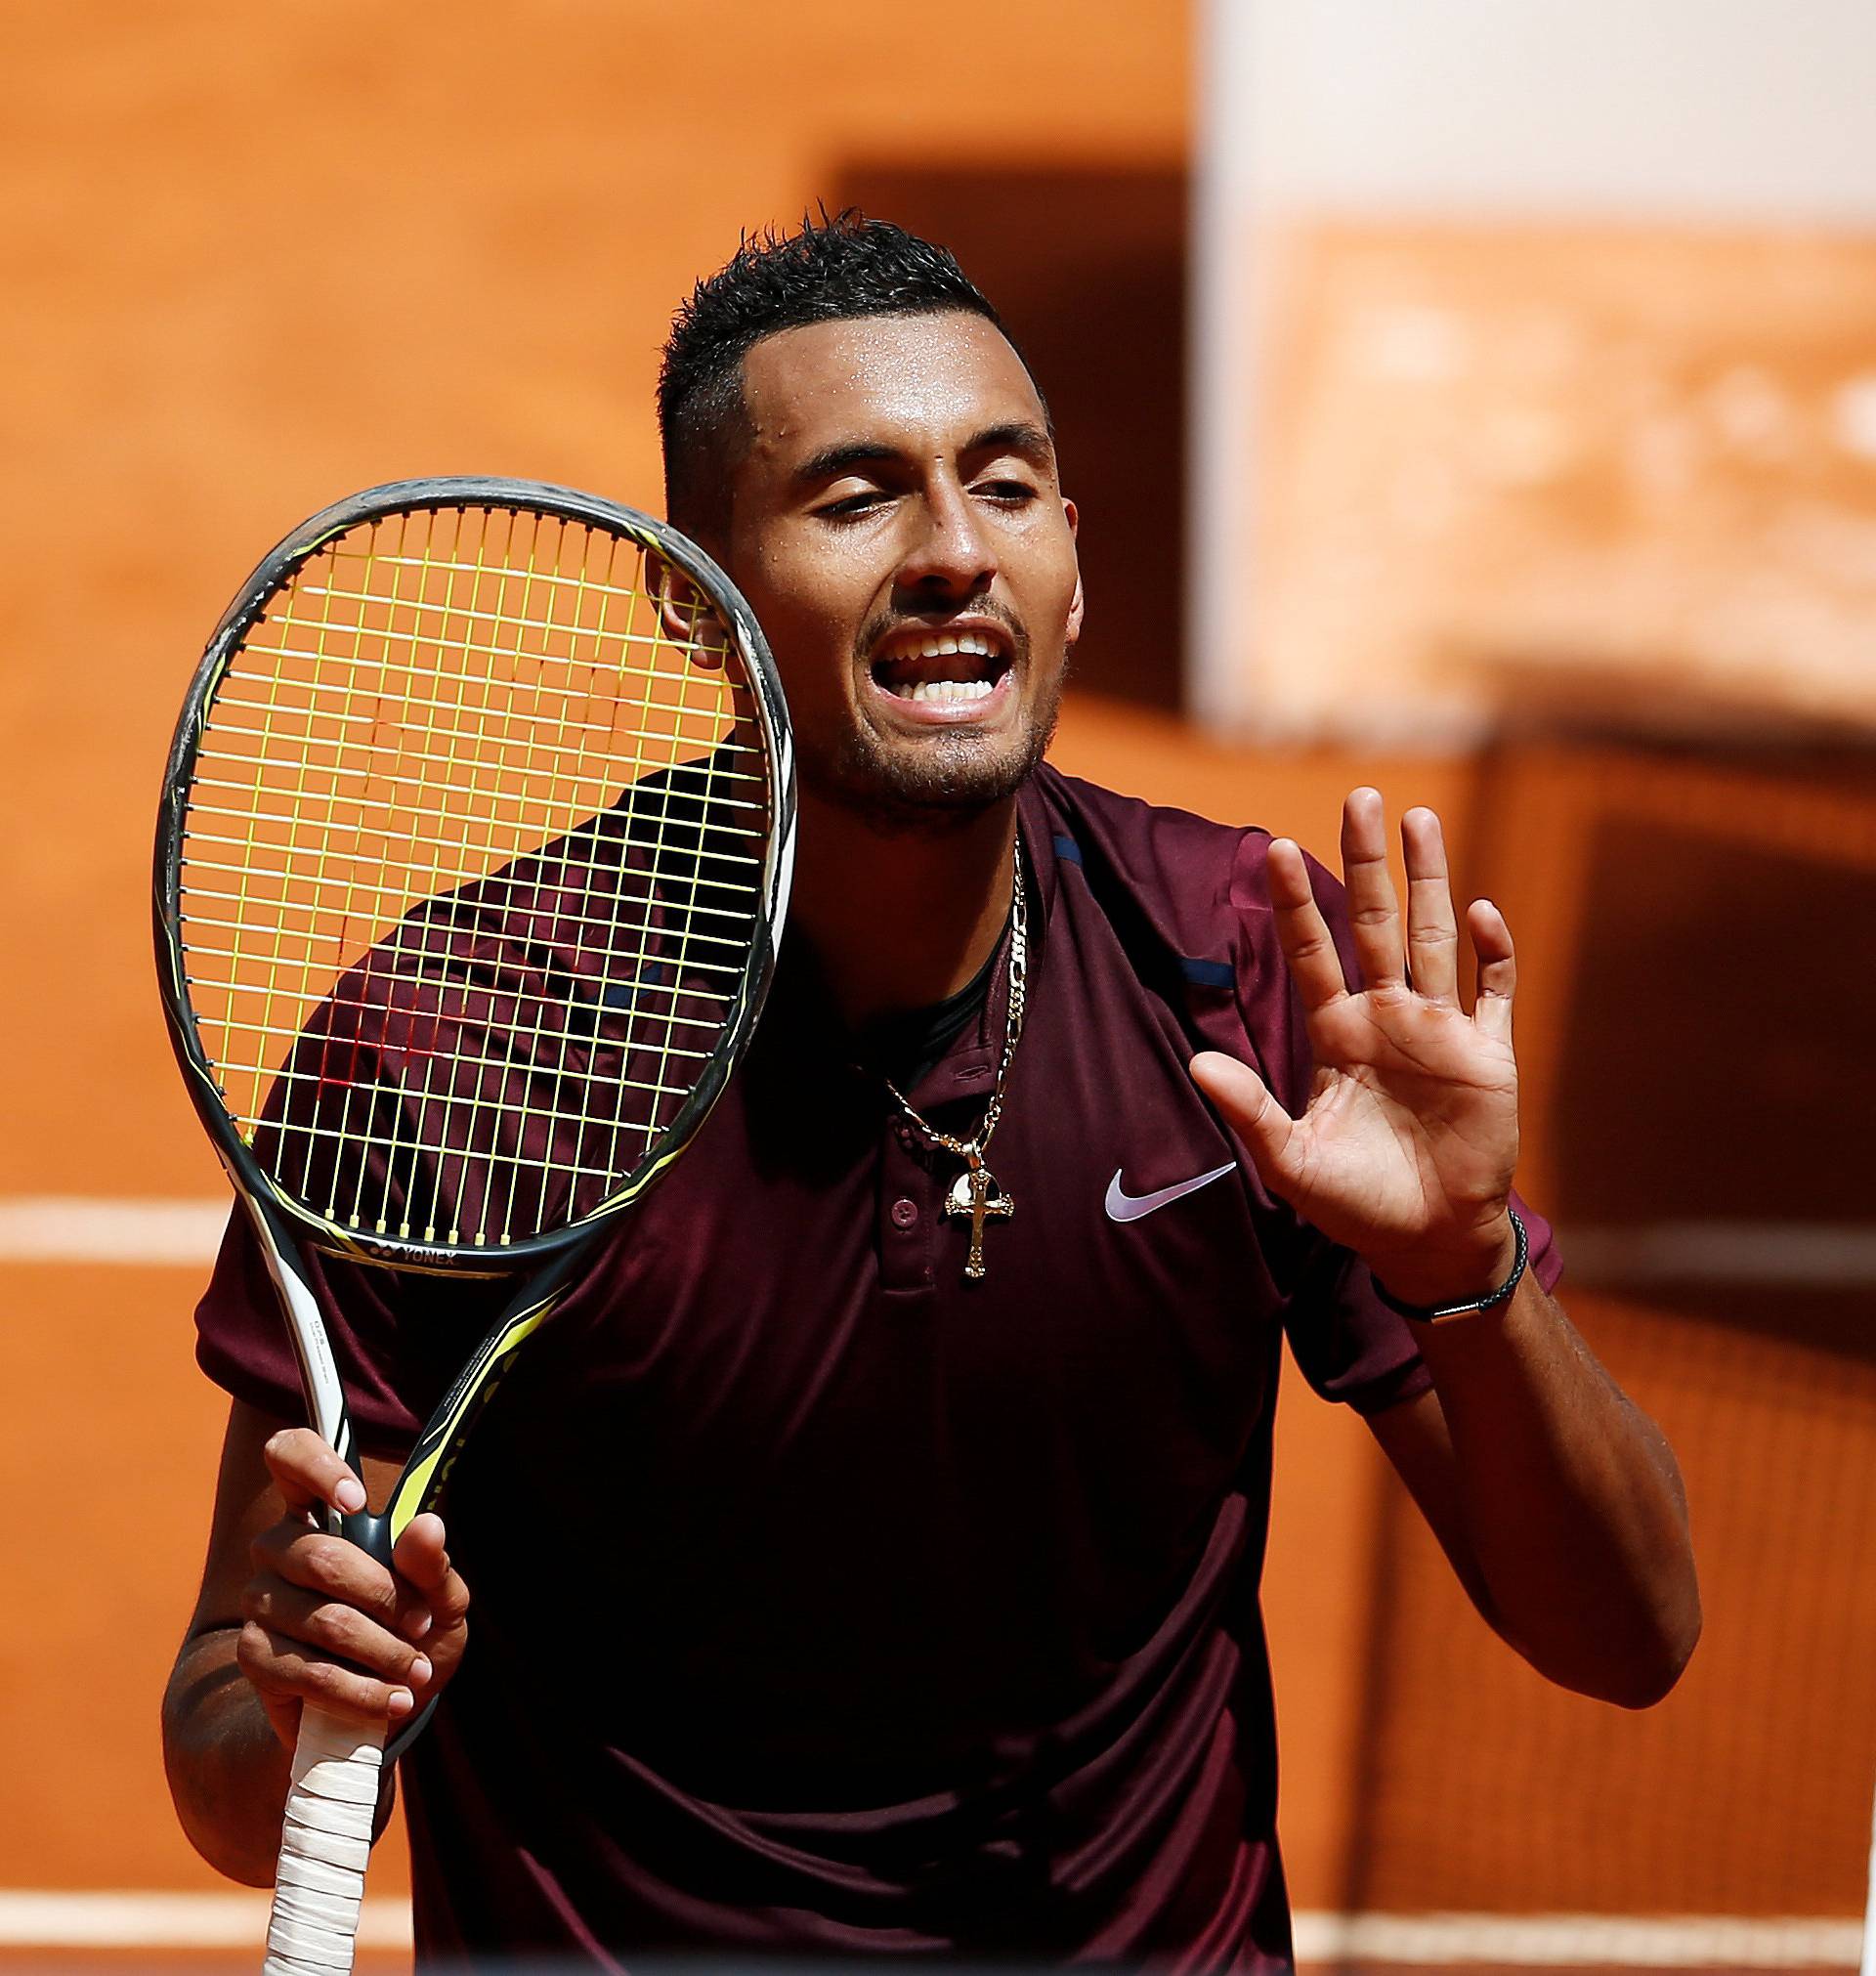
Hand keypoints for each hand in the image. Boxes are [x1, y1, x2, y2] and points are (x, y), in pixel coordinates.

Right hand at [237, 1428, 469, 1750]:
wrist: (386, 1704)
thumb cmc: (414, 1632)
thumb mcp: (442, 1598)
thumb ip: (432, 1564)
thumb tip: (426, 1526)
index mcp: (321, 1510)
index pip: (290, 1455)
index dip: (316, 1467)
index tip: (357, 1500)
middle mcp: (279, 1547)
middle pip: (323, 1557)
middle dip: (386, 1598)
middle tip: (424, 1626)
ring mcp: (260, 1601)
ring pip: (324, 1620)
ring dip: (382, 1652)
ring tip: (415, 1672)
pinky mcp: (252, 1655)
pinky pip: (308, 1672)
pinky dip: (360, 1691)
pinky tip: (392, 1701)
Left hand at [1191, 789, 1519, 1306]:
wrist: (1428, 1241)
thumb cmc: (1354, 1203)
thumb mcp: (1290, 1161)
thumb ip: (1248, 1111)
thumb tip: (1194, 1064)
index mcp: (1335, 1034)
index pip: (1311, 952)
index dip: (1294, 903)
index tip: (1272, 847)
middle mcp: (1386, 1017)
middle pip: (1372, 922)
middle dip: (1365, 862)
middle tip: (1358, 798)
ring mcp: (1439, 1030)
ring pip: (1433, 937)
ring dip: (1429, 879)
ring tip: (1419, 819)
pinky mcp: (1489, 1054)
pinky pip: (1492, 991)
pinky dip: (1490, 953)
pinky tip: (1479, 912)